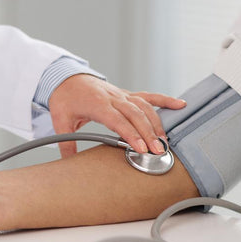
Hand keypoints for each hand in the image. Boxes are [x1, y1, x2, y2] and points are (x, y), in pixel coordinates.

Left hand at [49, 74, 185, 157]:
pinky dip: (165, 100)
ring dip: (156, 123)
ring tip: (165, 140)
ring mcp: (121, 95)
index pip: (117, 120)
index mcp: (97, 104)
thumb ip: (66, 143)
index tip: (141, 148)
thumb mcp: (60, 121)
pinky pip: (149, 96)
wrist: (65, 78)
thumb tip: (67, 164)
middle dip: (148, 133)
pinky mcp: (126, 94)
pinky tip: (180, 105)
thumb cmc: (64, 98)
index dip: (131, 134)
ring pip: (144, 106)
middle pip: (135, 115)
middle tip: (158, 151)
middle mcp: (113, 98)